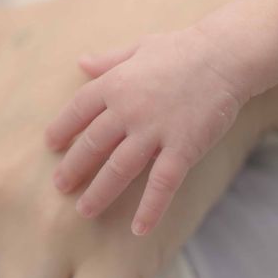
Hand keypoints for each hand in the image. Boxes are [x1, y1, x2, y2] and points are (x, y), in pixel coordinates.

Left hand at [46, 27, 248, 235]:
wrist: (225, 54)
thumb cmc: (182, 49)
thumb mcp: (138, 47)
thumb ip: (108, 60)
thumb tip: (80, 62)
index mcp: (115, 84)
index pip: (78, 110)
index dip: (62, 129)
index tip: (52, 145)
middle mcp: (128, 109)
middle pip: (92, 145)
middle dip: (73, 168)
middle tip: (60, 186)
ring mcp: (155, 130)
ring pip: (119, 169)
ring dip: (99, 192)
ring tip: (84, 210)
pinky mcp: (182, 147)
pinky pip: (162, 183)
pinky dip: (150, 208)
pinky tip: (139, 229)